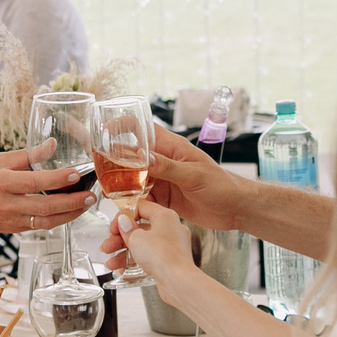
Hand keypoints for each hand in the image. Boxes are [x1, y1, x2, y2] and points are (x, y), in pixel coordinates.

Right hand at [0, 142, 92, 236]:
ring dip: (69, 214)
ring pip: (46, 221)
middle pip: (45, 207)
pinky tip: (69, 211)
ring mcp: (11, 220)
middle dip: (71, 203)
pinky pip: (40, 226)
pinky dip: (57, 219)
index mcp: (1, 183)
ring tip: (86, 204)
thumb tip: (52, 144)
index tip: (76, 174)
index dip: (57, 180)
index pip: (34, 182)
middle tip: (90, 196)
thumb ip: (27, 155)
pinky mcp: (14, 230)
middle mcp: (6, 204)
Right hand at [101, 126, 237, 264]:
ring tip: (107, 193)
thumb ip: (168, 167)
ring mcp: (163, 180)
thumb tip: (142, 157)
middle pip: (132, 156)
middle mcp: (164, 162)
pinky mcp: (164, 198)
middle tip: (100, 172)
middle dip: (115, 162)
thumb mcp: (194, 175)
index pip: (143, 129)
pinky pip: (142, 198)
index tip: (105, 133)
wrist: (236, 209)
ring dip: (122, 186)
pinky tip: (123, 210)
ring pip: (135, 179)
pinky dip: (132, 204)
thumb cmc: (222, 185)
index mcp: (172, 148)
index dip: (123, 127)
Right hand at [111, 199, 195, 285]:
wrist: (177, 280)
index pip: (141, 207)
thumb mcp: (136, 238)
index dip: (124, 216)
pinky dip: (136, 262)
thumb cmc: (162, 256)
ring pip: (143, 245)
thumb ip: (127, 229)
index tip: (114, 226)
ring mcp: (172, 246)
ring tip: (111, 262)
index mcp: (165, 216)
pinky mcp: (170, 261)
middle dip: (120, 239)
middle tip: (108, 246)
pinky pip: (150, 257)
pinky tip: (122, 269)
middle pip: (140, 228)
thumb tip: (124, 222)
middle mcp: (171, 229)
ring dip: (124, 253)